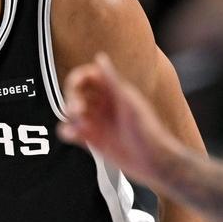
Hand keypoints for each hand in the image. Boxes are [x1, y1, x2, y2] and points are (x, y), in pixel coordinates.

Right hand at [58, 52, 183, 189]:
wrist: (154, 163)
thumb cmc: (149, 131)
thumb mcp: (130, 103)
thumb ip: (113, 82)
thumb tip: (100, 59)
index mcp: (113, 92)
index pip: (88, 77)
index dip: (78, 79)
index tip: (74, 87)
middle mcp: (104, 105)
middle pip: (76, 94)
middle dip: (72, 100)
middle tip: (77, 110)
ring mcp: (98, 123)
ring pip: (72, 114)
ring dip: (69, 118)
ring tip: (78, 125)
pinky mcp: (93, 140)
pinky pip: (73, 132)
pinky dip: (68, 132)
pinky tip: (72, 135)